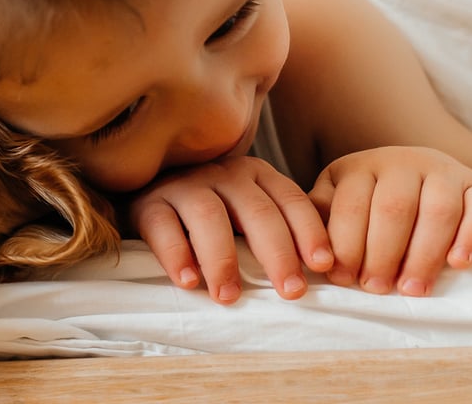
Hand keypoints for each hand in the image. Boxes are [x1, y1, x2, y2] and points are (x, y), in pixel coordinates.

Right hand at [128, 156, 333, 303]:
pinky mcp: (149, 203)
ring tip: (229, 297)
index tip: (323, 267)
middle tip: (291, 291)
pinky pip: (163, 228)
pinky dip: (177, 256)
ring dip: (223, 260)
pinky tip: (188, 281)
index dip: (310, 232)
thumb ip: (277, 230)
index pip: (290, 200)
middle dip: (278, 253)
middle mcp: (223, 174)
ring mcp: (184, 186)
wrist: (150, 189)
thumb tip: (322, 270)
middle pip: (257, 211)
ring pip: (209, 217)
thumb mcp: (247, 213)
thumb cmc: (211, 215)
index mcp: (255, 175)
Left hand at [309, 146, 471, 296]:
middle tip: (375, 289)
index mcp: (359, 167)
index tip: (342, 280)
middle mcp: (401, 161)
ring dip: (424, 254)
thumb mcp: (338, 204)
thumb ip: (321, 222)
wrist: (431, 185)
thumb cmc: (371, 206)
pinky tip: (458, 263)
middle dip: (382, 254)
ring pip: (438, 210)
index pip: (351, 205)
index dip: (346, 245)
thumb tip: (303, 254)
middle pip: (393, 209)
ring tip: (412, 289)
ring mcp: (443, 171)